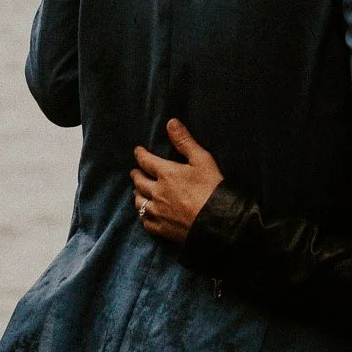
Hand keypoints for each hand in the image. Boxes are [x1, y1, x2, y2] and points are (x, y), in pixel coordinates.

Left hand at [131, 118, 223, 243]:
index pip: (146, 161)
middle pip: (139, 182)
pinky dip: (143, 216)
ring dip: (137, 194)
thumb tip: (171, 122)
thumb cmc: (211, 187)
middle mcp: (157, 192)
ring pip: (139, 202)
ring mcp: (158, 212)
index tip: (137, 151)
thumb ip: (185, 141)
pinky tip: (145, 215)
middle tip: (135, 172)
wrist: (216, 220)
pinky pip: (146, 222)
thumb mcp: (202, 160)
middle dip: (136, 175)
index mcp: (166, 174)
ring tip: (137, 192)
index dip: (140, 155)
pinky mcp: (162, 229)